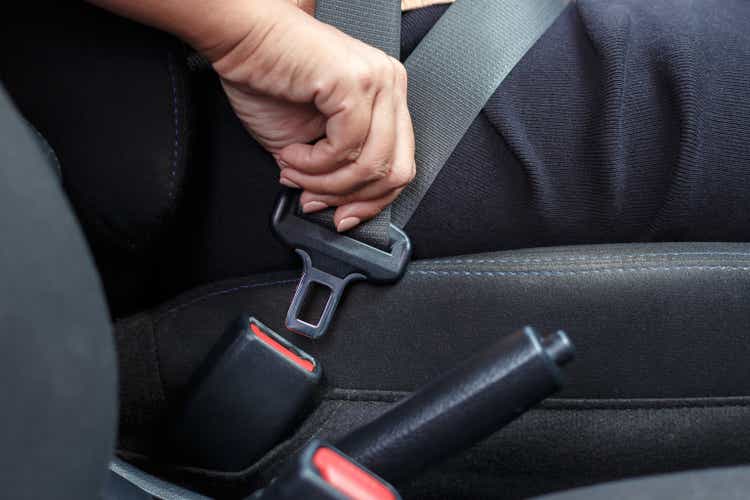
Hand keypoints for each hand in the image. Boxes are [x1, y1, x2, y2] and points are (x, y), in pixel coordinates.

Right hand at [206, 0, 415, 231]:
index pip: (400, 164)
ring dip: (324, 182)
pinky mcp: (355, 82)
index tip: (342, 217)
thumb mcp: (309, 142)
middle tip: (313, 199)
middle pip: (395, 171)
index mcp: (386, 98)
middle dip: (350, 198)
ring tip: (295, 172)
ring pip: (371, 165)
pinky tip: (291, 155)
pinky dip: (314, 164)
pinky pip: (346, 148)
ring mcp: (378, 82)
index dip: (371, 202)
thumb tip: (338, 206)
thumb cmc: (268, 78)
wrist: (241, 38)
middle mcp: (390, 86)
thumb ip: (334, 171)